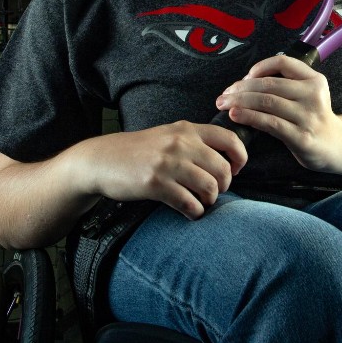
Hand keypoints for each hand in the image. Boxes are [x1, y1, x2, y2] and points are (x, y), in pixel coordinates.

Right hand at [87, 122, 246, 219]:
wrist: (101, 160)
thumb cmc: (138, 151)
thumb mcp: (167, 135)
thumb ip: (193, 142)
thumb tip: (225, 161)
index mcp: (186, 129)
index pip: (229, 139)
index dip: (240, 158)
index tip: (236, 170)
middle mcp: (180, 143)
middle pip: (223, 169)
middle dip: (224, 186)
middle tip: (213, 192)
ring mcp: (168, 164)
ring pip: (209, 188)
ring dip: (209, 201)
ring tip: (201, 203)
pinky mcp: (155, 184)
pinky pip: (189, 203)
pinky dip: (194, 212)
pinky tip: (189, 212)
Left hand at [215, 54, 341, 172]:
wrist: (336, 146)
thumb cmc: (314, 119)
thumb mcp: (309, 94)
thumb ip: (288, 84)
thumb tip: (248, 81)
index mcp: (314, 80)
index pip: (284, 63)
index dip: (260, 67)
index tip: (245, 76)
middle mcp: (313, 95)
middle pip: (269, 84)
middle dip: (241, 88)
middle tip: (224, 94)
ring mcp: (308, 116)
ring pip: (267, 102)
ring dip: (240, 102)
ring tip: (224, 104)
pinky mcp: (301, 137)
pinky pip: (269, 123)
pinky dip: (249, 117)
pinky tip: (236, 116)